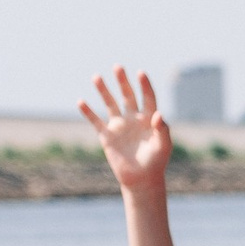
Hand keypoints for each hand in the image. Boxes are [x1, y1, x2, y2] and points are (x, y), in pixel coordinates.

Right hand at [77, 65, 173, 193]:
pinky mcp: (107, 135)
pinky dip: (88, 112)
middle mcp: (133, 118)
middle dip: (122, 81)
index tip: (141, 73)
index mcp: (149, 119)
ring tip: (97, 77)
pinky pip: (96, 121)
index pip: (147, 97)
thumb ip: (162, 129)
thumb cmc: (156, 162)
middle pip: (127, 95)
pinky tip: (81, 101)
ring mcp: (119, 125)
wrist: (141, 179)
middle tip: (117, 67)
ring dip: (103, 91)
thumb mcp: (163, 145)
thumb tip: (158, 113)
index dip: (144, 85)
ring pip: (110, 104)